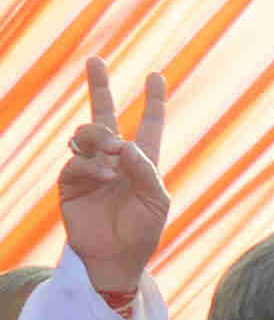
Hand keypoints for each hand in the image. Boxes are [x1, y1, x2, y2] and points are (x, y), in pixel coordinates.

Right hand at [57, 60, 170, 302]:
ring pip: (87, 133)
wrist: (117, 259)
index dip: (153, 102)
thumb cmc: (143, 232)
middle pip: (104, 115)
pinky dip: (90, 165)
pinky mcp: (71, 182)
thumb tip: (126, 144)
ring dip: (99, 135)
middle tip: (96, 60)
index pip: (149, 126)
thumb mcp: (156, 202)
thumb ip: (147, 172)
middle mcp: (114, 160)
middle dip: (99, 86)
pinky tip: (103, 175)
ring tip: (111, 149)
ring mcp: (91, 168)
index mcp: (142, 163)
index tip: (156, 76)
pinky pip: (76, 162)